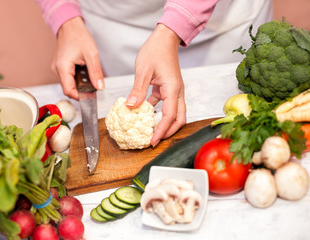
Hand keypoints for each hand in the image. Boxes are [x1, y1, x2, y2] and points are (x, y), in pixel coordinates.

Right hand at [52, 17, 103, 99]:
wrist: (71, 27)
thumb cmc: (79, 37)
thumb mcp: (92, 55)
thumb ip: (96, 72)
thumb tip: (100, 87)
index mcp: (62, 68)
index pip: (69, 90)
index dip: (79, 96)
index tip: (90, 96)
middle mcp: (57, 70)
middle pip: (68, 89)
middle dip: (80, 90)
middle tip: (93, 87)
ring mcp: (57, 69)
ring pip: (68, 84)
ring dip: (79, 84)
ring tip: (89, 76)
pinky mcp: (60, 67)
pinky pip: (68, 78)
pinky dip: (76, 79)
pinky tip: (83, 72)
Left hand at [126, 24, 185, 146]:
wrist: (164, 38)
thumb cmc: (155, 50)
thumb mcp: (144, 70)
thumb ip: (138, 90)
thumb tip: (131, 107)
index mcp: (173, 89)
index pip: (170, 116)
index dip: (161, 130)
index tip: (153, 141)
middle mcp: (177, 92)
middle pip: (179, 118)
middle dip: (168, 131)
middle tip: (155, 140)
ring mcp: (174, 90)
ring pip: (175, 113)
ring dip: (165, 123)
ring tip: (151, 132)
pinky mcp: (168, 88)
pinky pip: (166, 105)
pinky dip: (158, 112)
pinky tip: (145, 115)